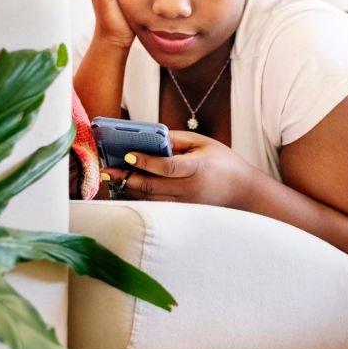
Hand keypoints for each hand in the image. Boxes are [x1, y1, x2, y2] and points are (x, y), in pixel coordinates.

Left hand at [101, 131, 254, 206]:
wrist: (241, 190)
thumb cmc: (221, 161)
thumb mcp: (202, 143)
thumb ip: (175, 139)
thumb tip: (147, 136)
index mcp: (198, 168)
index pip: (169, 167)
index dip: (147, 162)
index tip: (128, 155)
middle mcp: (191, 189)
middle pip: (153, 186)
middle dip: (126, 178)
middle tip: (106, 170)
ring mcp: (186, 204)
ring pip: (150, 199)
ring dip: (128, 188)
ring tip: (110, 178)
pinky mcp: (182, 212)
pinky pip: (155, 205)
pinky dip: (138, 196)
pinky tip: (126, 187)